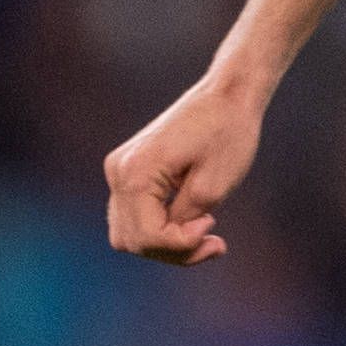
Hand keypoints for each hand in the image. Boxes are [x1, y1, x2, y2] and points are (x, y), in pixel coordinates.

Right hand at [103, 74, 263, 264]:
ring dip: (167, 244)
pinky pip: (136, 216)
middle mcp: (118, 172)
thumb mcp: (212, 188)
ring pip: (131, 234)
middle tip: (215, 242)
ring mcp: (120, 171)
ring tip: (207, 237)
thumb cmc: (227, 134)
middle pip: (134, 240)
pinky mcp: (129, 172)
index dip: (182, 245)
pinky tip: (194, 225)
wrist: (226, 96)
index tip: (213, 225)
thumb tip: (170, 240)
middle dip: (175, 250)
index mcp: (135, 174)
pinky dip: (162, 229)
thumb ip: (185, 222)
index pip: (147, 236)